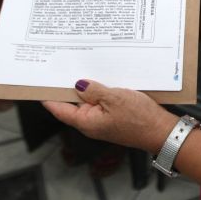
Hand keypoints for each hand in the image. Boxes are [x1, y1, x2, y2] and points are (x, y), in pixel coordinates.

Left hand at [43, 80, 177, 152]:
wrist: (161, 131)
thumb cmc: (139, 118)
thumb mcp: (114, 98)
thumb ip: (94, 90)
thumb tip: (78, 84)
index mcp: (86, 122)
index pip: (59, 109)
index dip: (48, 96)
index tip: (40, 83)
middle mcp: (91, 124)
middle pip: (72, 104)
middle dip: (67, 88)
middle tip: (62, 68)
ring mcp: (102, 121)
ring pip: (88, 102)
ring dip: (86, 88)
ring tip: (82, 69)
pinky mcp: (113, 118)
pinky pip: (101, 103)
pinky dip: (99, 92)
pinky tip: (102, 80)